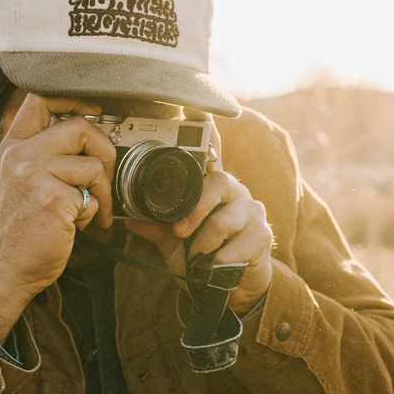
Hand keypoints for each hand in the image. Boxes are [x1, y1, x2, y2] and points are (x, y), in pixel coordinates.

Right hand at [0, 94, 115, 339]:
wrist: (8, 269)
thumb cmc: (23, 230)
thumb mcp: (23, 182)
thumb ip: (45, 155)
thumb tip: (92, 134)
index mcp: (13, 146)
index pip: (41, 97)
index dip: (75, 98)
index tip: (95, 110)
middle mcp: (19, 155)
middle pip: (81, 126)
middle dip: (105, 152)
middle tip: (103, 178)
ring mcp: (33, 174)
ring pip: (94, 165)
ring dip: (102, 192)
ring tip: (90, 210)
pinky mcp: (51, 198)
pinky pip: (92, 197)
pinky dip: (92, 215)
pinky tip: (76, 226)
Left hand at [126, 113, 272, 313]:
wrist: (232, 289)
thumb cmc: (203, 258)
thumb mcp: (173, 243)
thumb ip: (156, 228)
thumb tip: (129, 219)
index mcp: (211, 188)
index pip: (210, 151)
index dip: (204, 128)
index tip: (191, 104)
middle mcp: (234, 192)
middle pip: (219, 182)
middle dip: (196, 209)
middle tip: (180, 232)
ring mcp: (252, 212)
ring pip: (227, 218)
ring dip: (206, 242)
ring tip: (198, 256)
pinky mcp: (264, 235)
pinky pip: (240, 244)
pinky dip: (222, 260)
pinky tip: (216, 267)